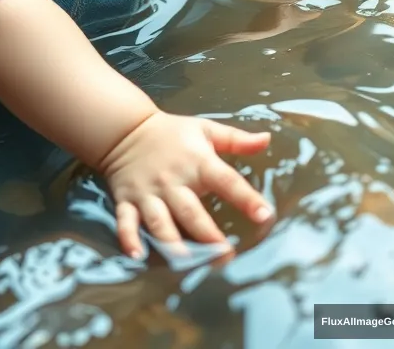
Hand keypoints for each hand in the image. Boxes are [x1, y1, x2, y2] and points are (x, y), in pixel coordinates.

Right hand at [97, 110, 271, 257]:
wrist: (126, 129)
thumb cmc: (173, 133)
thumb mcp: (206, 130)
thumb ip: (236, 139)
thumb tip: (267, 139)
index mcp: (197, 162)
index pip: (226, 180)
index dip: (246, 198)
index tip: (265, 216)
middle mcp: (173, 180)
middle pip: (191, 211)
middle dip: (208, 236)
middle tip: (226, 256)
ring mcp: (149, 192)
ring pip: (160, 221)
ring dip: (172, 244)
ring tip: (187, 263)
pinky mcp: (128, 201)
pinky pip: (127, 222)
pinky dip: (129, 238)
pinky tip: (137, 255)